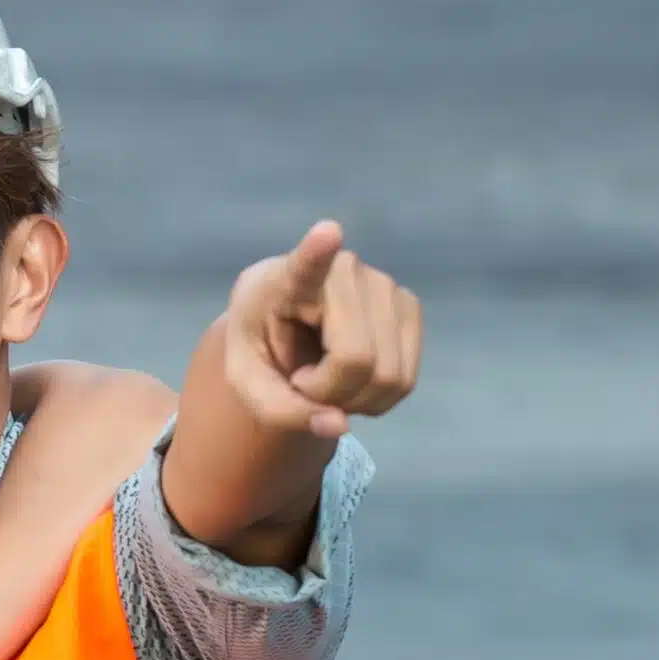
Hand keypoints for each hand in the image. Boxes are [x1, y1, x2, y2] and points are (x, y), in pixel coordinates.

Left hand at [223, 221, 422, 442]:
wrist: (285, 321)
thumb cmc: (261, 345)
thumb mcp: (249, 385)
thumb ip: (280, 411)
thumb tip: (339, 427)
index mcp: (288, 279)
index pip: (307, 264)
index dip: (318, 251)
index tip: (328, 232)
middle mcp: (344, 271)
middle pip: (357, 360)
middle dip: (330, 393)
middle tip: (304, 383)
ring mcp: (384, 284)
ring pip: (388, 375)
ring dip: (354, 400)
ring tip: (326, 380)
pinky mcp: (409, 306)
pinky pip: (405, 380)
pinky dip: (379, 398)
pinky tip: (353, 379)